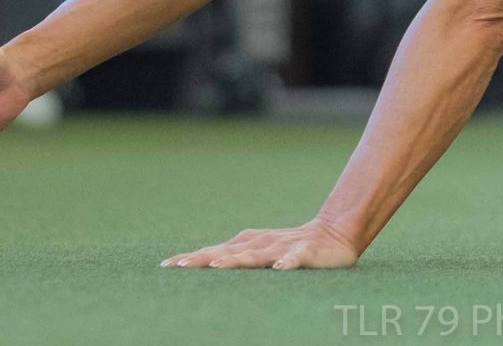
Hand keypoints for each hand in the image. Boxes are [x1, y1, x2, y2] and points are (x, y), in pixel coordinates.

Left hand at [162, 220, 361, 270]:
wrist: (335, 233)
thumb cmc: (290, 247)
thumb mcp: (260, 251)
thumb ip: (236, 257)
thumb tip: (203, 264)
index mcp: (248, 244)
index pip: (215, 251)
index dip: (192, 258)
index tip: (167, 266)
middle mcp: (261, 243)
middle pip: (228, 252)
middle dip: (203, 258)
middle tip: (179, 266)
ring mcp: (283, 247)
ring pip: (257, 255)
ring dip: (237, 260)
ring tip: (217, 266)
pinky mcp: (306, 252)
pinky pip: (296, 257)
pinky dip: (289, 262)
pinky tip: (281, 269)